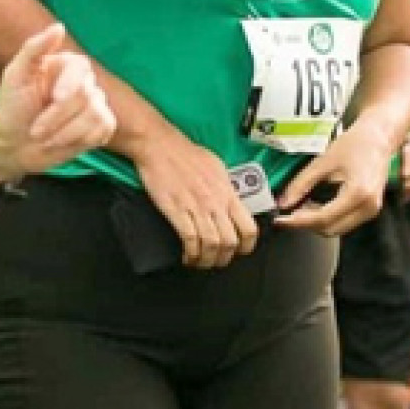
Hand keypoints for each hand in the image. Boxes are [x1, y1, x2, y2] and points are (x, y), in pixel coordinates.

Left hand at [0, 24, 115, 177]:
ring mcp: (95, 104)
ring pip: (95, 116)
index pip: (80, 67)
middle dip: (57, 117)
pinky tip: (61, 142)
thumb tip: (59, 26)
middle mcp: (83, 81)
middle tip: (35, 131)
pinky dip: (79, 140)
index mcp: (64, 65)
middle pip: (86, 94)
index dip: (70, 84)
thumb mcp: (15, 76)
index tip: (55, 98)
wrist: (13, 147)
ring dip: (65, 133)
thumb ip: (34, 48)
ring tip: (44, 138)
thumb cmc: (12, 109)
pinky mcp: (102, 125)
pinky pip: (103, 129)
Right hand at [131, 129, 259, 268]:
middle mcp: (215, 203)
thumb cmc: (187, 154)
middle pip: (229, 242)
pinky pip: (189, 239)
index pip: (249, 228)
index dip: (247, 246)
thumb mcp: (217, 168)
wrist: (160, 146)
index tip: (239, 251)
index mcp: (227, 193)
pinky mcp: (176, 210)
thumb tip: (231, 201)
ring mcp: (196, 207)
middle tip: (216, 261)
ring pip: (211, 244)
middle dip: (224, 258)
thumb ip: (226, 188)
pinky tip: (187, 256)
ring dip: (206, 260)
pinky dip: (190, 253)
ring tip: (200, 262)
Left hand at [275, 118, 397, 236]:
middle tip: (289, 210)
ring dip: (316, 222)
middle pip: (330, 229)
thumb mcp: (323, 162)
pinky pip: (344, 223)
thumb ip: (301, 184)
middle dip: (306, 223)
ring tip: (302, 204)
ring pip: (337, 229)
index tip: (280, 219)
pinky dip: (327, 218)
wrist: (379, 138)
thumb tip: (283, 203)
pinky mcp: (370, 210)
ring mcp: (371, 211)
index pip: (323, 218)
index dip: (298, 221)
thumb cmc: (354, 144)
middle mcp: (367, 207)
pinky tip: (316, 204)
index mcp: (358, 193)